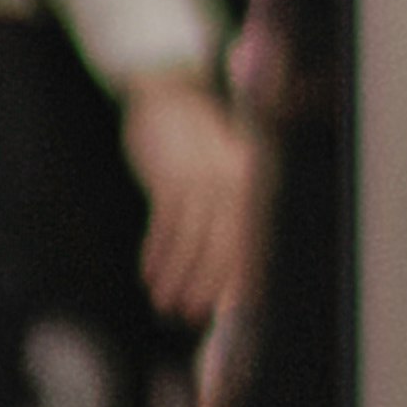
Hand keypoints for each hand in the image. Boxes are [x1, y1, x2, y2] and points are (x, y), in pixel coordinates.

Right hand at [122, 71, 258, 325]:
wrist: (170, 90)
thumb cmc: (203, 142)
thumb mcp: (228, 171)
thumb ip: (234, 217)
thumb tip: (232, 274)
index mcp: (257, 182)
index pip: (254, 241)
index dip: (243, 279)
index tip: (234, 313)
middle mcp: (236, 181)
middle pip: (225, 248)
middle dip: (207, 287)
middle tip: (192, 316)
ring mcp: (203, 177)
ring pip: (192, 242)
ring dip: (178, 276)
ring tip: (166, 302)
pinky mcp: (171, 174)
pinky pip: (165, 225)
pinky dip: (156, 253)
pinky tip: (150, 273)